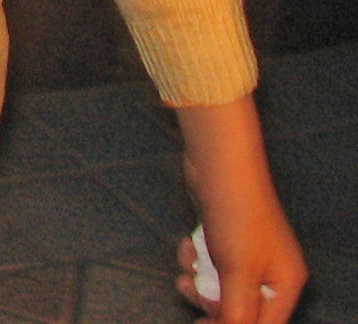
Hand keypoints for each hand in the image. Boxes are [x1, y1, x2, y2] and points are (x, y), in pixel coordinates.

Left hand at [175, 97, 306, 321]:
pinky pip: (208, 261)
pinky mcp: (223, 236)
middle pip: (239, 307)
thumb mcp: (238, 273)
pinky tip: (187, 242)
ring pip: (218, 284)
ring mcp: (246, 252)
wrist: (216, 163)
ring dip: (197, 278)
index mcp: (285, 283)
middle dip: (210, 301)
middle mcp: (270, 270)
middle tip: (189, 287)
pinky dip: (193, 256)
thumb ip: (237, 313)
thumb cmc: (235, 216)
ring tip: (187, 264)